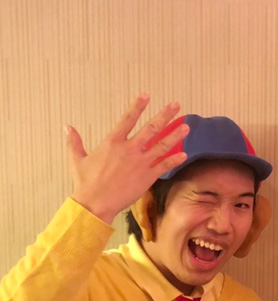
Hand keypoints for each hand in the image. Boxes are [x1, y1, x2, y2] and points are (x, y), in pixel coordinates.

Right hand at [68, 94, 188, 222]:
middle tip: (176, 105)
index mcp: (113, 142)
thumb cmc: (86, 182)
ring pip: (162, 145)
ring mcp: (141, 162)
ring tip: (186, 126)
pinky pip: (164, 165)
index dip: (137, 106)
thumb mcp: (78, 159)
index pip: (127, 119)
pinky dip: (175, 159)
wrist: (96, 203)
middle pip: (151, 128)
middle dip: (165, 115)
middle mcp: (129, 149)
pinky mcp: (148, 176)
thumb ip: (75, 142)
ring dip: (175, 135)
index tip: (146, 95)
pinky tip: (184, 153)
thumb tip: (67, 127)